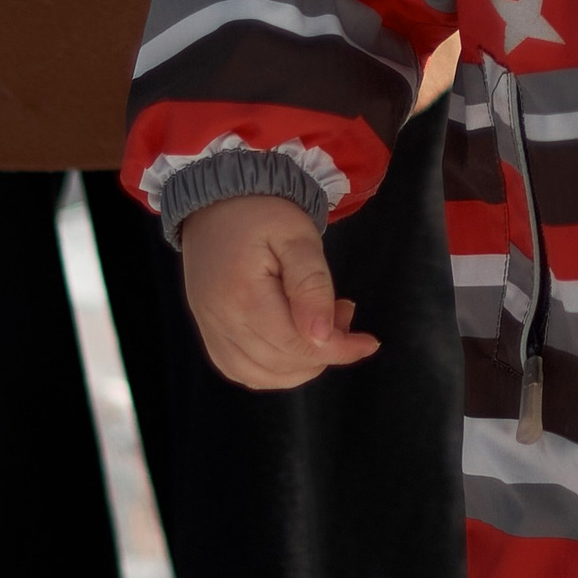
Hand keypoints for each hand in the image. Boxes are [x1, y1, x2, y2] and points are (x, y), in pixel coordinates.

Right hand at [180, 193, 377, 389]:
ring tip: (320, 324)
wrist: (216, 201)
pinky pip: (242, 371)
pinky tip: (292, 342)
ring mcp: (211, 331)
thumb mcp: (298, 237)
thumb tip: (323, 337)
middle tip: (343, 312)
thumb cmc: (262, 213)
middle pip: (284, 364)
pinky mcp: (209, 333)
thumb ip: (312, 286)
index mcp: (243, 297)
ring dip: (302, 363)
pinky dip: (273, 369)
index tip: (368, 342)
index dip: (339, 349)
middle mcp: (221, 322)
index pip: (298, 345)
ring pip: (264, 376)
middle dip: (325, 350)